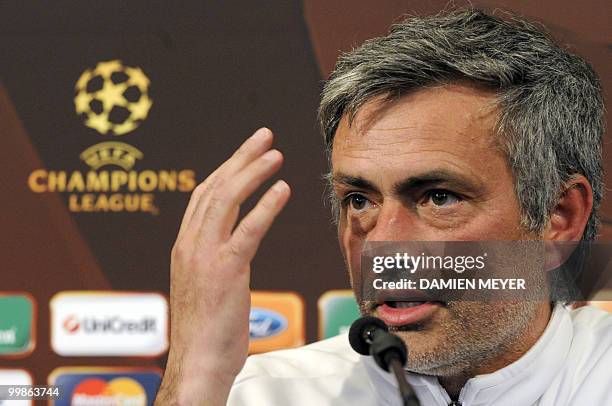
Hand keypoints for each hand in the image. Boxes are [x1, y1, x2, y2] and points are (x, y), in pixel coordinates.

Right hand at [155, 128, 290, 404]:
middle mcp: (190, 243)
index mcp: (186, 245)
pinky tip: (282, 189)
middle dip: (241, 158)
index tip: (247, 152)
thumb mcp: (204, 284)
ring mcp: (205, 256)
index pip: (204, 195)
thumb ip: (214, 257)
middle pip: (215, 187)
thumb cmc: (205, 328)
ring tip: (276, 154)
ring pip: (226, 200)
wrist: (197, 362)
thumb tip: (232, 243)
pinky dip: (265, 206)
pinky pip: (246, 231)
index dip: (227, 168)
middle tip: (264, 136)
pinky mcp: (225, 271)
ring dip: (252, 172)